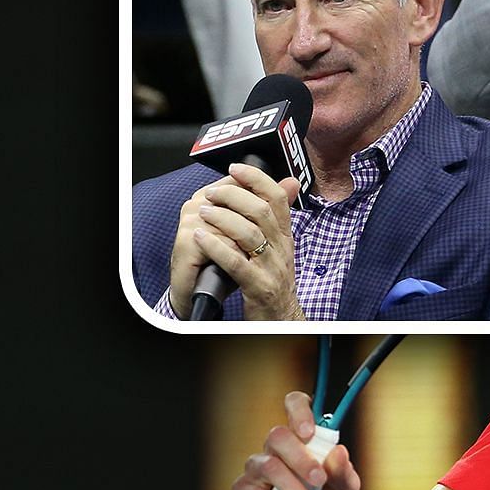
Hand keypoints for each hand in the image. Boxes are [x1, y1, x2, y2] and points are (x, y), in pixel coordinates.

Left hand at [169, 164, 302, 319]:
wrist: (282, 321)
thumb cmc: (273, 282)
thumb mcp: (280, 247)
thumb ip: (277, 217)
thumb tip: (288, 182)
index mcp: (285, 237)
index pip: (277, 197)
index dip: (256, 178)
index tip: (234, 168)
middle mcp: (281, 249)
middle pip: (261, 211)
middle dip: (233, 195)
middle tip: (211, 193)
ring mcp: (272, 269)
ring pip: (249, 233)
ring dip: (222, 218)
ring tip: (203, 212)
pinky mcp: (260, 288)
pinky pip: (237, 263)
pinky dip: (217, 248)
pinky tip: (200, 238)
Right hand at [231, 391, 360, 489]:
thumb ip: (344, 474)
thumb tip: (338, 451)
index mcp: (302, 442)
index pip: (294, 408)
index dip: (299, 411)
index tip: (310, 432)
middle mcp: (275, 452)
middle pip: (277, 436)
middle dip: (300, 458)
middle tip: (319, 481)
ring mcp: (256, 474)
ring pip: (268, 467)